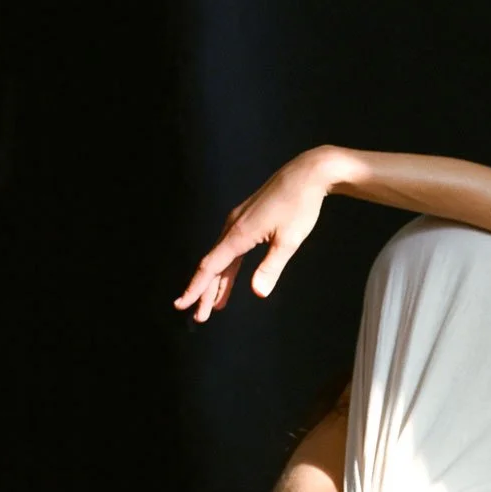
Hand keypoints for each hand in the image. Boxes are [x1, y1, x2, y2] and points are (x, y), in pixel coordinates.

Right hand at [173, 147, 336, 321]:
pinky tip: (229, 282)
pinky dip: (228, 269)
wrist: (307, 174)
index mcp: (239, 233)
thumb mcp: (289, 240)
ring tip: (213, 307)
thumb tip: (257, 293)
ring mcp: (239, 223)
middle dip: (204, 292)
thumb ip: (271, 267)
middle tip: (198, 317)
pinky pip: (232, 250)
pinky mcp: (247, 221)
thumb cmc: (300, 206)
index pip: (211, 267)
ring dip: (217, 284)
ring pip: (222, 259)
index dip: (197, 288)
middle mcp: (233, 227)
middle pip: (213, 266)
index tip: (183, 305)